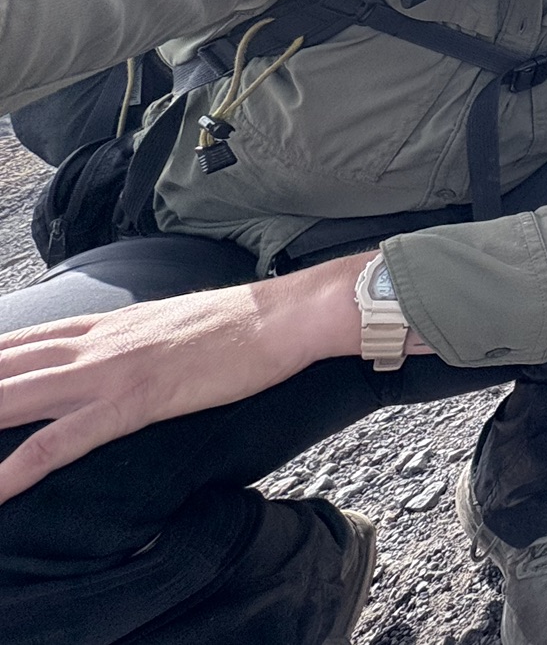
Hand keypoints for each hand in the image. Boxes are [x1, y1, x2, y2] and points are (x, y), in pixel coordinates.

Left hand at [0, 251, 372, 502]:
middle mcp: (92, 342)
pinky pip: (61, 441)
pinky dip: (18, 467)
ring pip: (14, 397)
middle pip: (1, 368)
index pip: (15, 343)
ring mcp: (108, 371)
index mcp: (101, 323)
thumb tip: (110, 356)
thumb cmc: (239, 324)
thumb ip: (128, 339)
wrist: (282, 315)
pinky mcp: (134, 400)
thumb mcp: (169, 325)